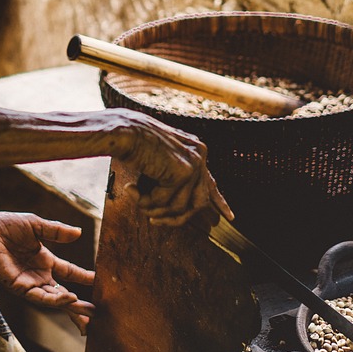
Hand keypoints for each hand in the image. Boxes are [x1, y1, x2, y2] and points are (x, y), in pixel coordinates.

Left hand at [0, 211, 95, 334]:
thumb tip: (79, 232)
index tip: (99, 281)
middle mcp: (38, 275)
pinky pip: (39, 296)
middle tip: (96, 312)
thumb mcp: (36, 225)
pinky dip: (54, 299)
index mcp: (44, 261)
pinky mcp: (18, 286)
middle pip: (63, 293)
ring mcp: (28, 282)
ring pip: (53, 299)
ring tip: (87, 310)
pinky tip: (69, 298)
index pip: (68, 272)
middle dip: (79, 305)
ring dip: (70, 305)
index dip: (83, 277)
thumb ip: (57, 231)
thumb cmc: (6, 225)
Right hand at [113, 108, 233, 225]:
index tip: (230, 217)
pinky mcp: (182, 172)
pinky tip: (132, 188)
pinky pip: (164, 202)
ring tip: (135, 198)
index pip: (210, 182)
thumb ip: (172, 177)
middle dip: (176, 218)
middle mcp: (199, 155)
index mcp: (195, 150)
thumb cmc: (133, 143)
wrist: (122, 131)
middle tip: (154, 220)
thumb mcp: (158, 159)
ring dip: (153, 208)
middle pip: (198, 203)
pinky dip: (145, 201)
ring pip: (179, 207)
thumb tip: (177, 208)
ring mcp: (194, 163)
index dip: (219, 202)